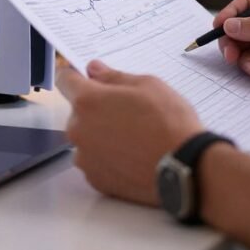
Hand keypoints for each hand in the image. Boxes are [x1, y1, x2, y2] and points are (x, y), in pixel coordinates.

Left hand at [56, 60, 203, 205]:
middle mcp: (78, 130)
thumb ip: (113, 77)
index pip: (64, 81)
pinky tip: (131, 156)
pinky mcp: (95, 180)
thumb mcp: (147, 85)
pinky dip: (107, 157)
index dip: (75, 77)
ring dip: (100, 135)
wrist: (185, 168)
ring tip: (132, 137)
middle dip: (95, 109)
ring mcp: (85, 158)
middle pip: (77, 112)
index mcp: (87, 101)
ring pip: (85, 138)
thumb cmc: (169, 123)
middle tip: (125, 112)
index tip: (85, 79)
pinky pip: (94, 161)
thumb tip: (94, 70)